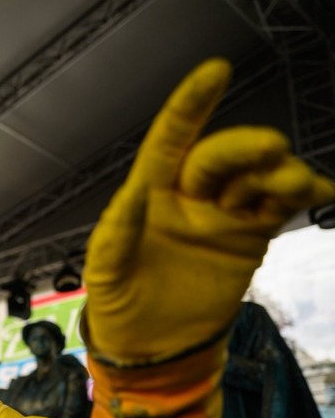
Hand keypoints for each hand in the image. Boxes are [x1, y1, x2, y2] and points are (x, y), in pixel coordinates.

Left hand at [83, 58, 334, 363]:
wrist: (152, 346)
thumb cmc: (118, 302)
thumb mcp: (105, 270)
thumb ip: (118, 230)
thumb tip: (135, 191)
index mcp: (150, 193)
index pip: (171, 139)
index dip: (191, 104)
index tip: (215, 70)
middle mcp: (189, 195)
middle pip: (222, 155)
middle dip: (245, 147)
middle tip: (269, 150)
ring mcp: (223, 214)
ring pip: (257, 177)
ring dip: (277, 174)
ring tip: (289, 189)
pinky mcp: (251, 238)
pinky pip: (280, 206)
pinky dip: (304, 194)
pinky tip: (322, 192)